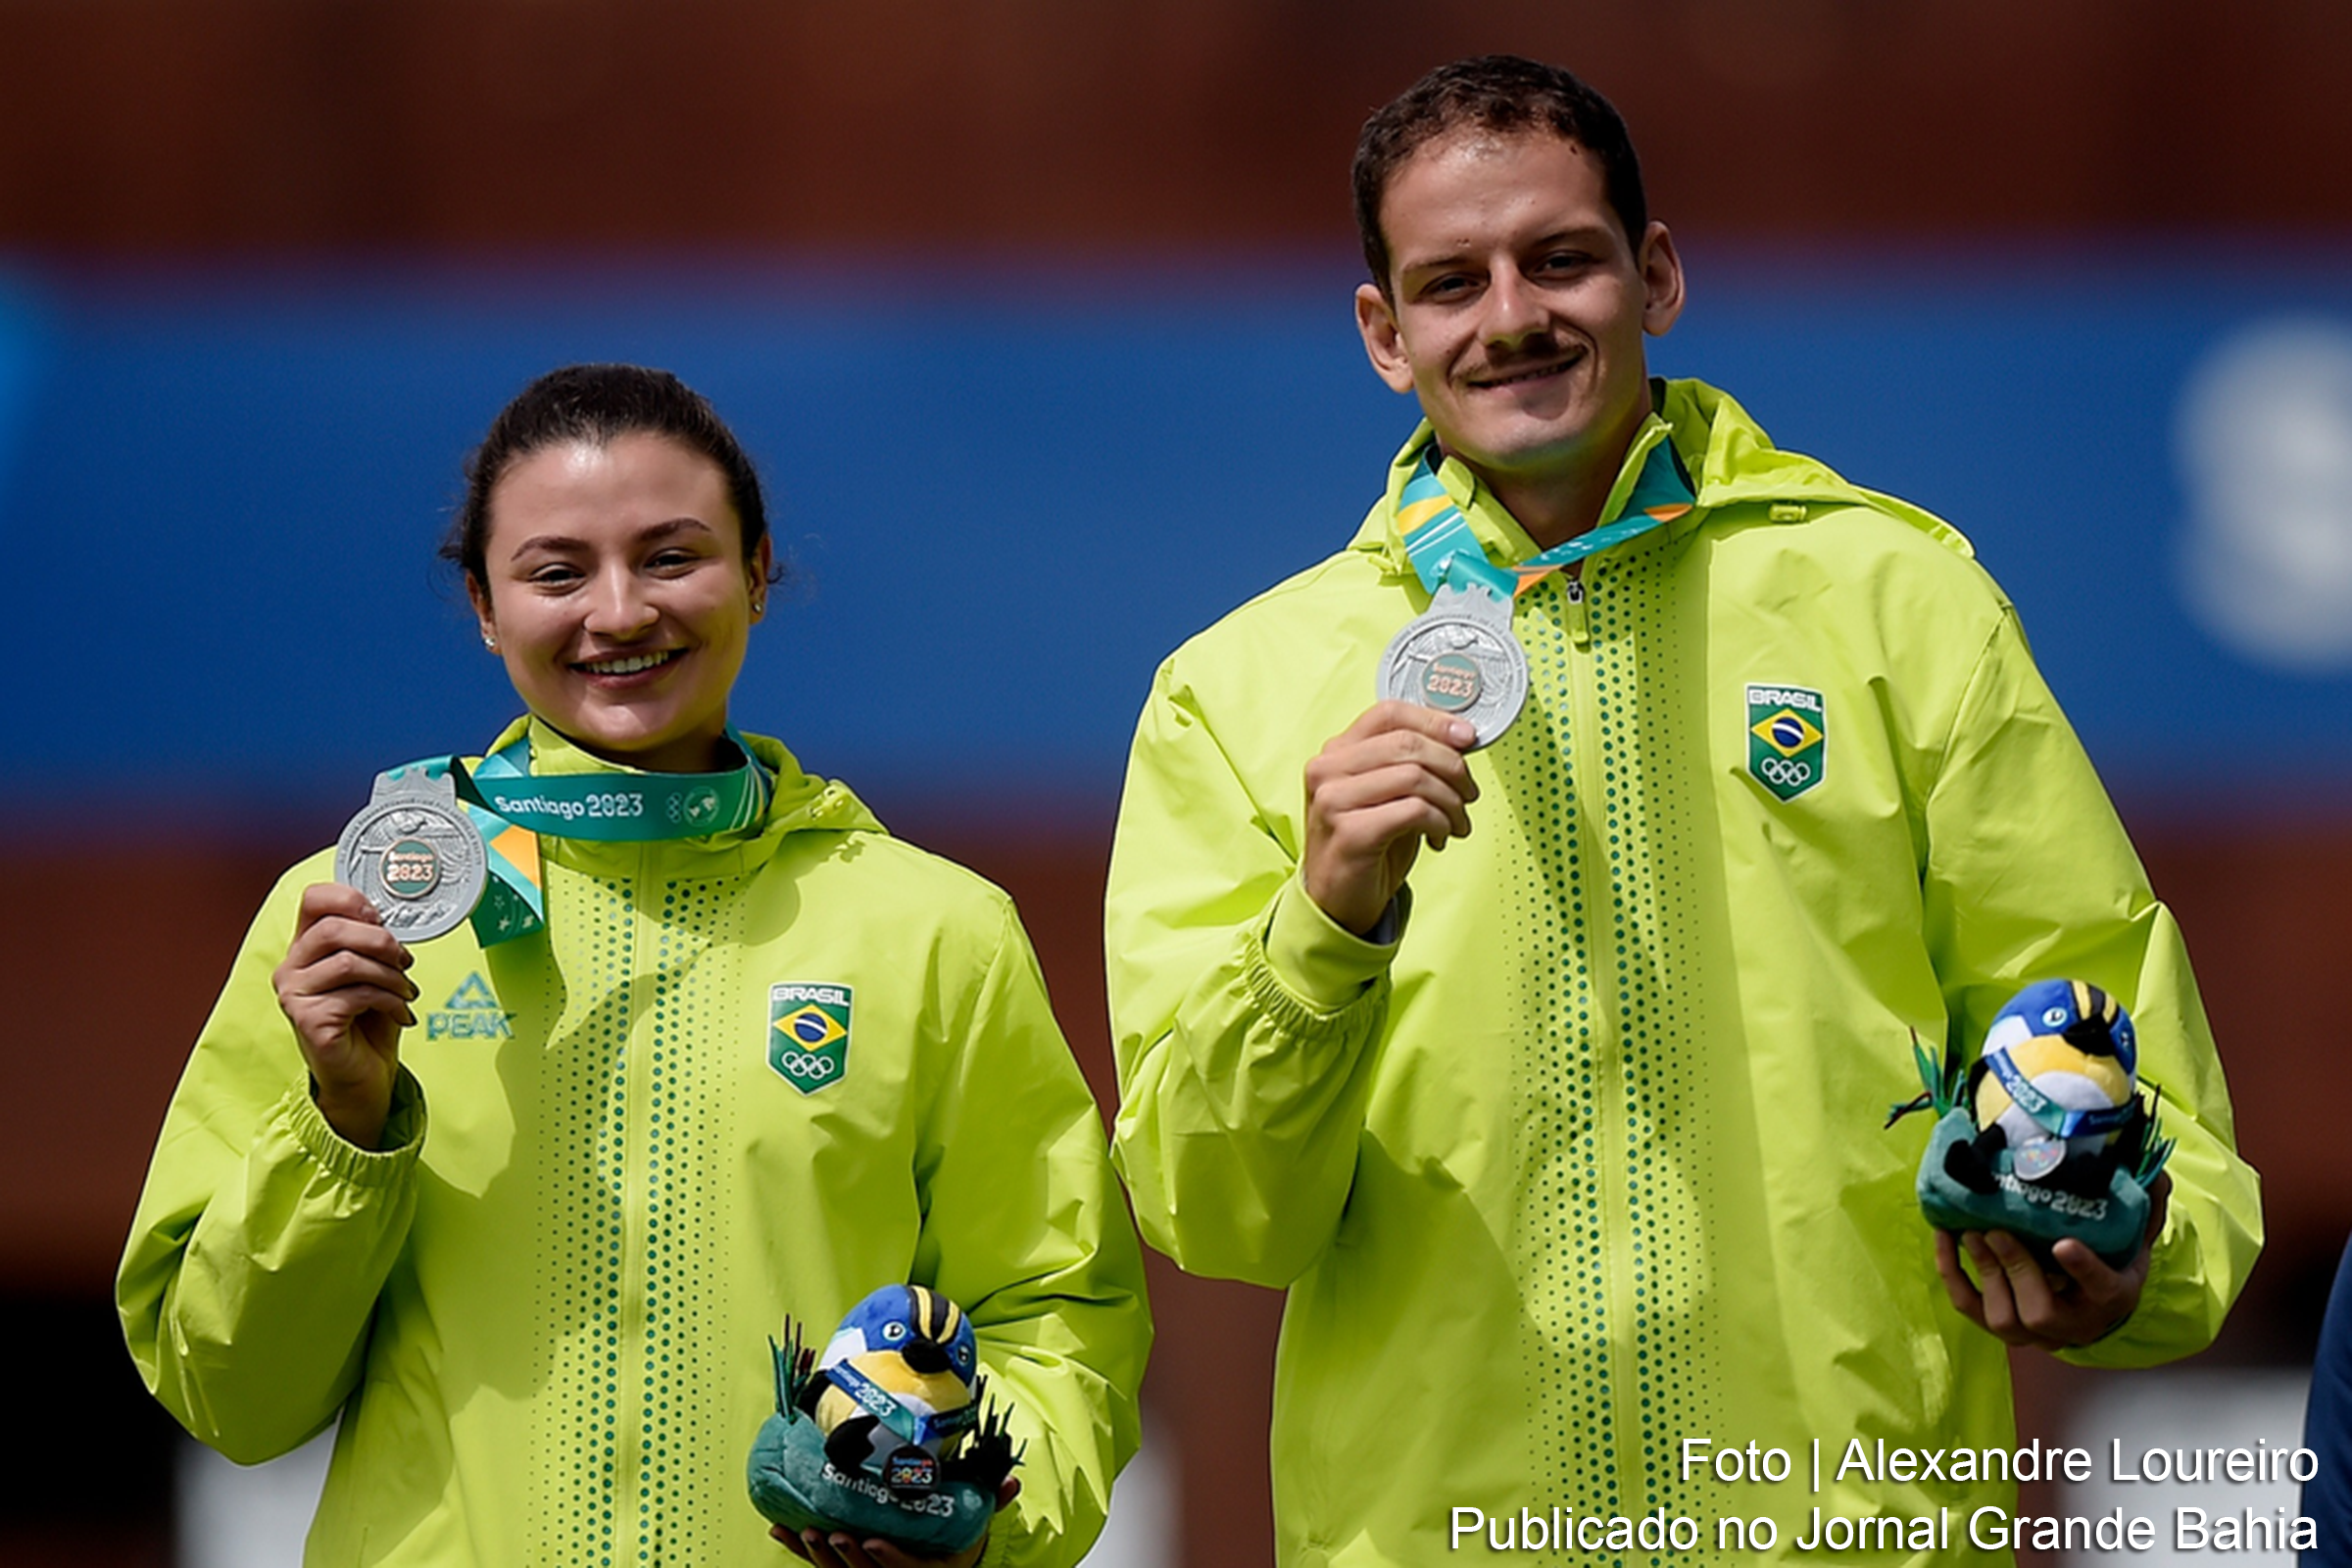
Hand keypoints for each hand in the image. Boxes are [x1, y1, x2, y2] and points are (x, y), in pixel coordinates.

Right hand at [271, 882, 417, 1149]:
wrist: (365, 1074)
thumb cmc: (370, 1021)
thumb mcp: (376, 972)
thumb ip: (374, 943)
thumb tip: (390, 920)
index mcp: (307, 947)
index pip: (314, 900)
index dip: (350, 899)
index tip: (379, 917)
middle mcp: (291, 968)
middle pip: (333, 928)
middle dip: (381, 941)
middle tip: (405, 961)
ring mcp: (294, 995)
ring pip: (347, 962)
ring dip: (390, 976)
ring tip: (406, 992)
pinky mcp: (307, 1020)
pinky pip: (356, 995)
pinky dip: (389, 1000)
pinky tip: (400, 1013)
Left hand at [772, 1478, 1019, 1567]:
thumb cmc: (952, 1545)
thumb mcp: (973, 1529)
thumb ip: (989, 1504)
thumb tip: (1014, 1479)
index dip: (888, 1560)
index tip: (870, 1541)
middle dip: (846, 1560)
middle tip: (833, 1534)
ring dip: (820, 1557)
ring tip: (805, 1533)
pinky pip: (821, 1566)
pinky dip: (800, 1550)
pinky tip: (781, 1530)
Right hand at [1301, 701, 1479, 935]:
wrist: (1336, 901)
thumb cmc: (1367, 845)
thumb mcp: (1386, 794)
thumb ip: (1410, 763)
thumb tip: (1459, 740)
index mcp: (1336, 752)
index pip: (1389, 713)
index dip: (1434, 720)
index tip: (1466, 737)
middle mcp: (1327, 770)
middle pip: (1407, 743)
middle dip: (1453, 766)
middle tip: (1470, 791)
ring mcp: (1333, 801)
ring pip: (1415, 776)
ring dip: (1452, 800)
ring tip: (1457, 821)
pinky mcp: (1350, 833)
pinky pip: (1415, 811)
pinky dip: (1440, 821)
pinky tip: (1440, 836)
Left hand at [1934, 1174, 2170, 1349]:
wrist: (2097, 1306)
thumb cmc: (2113, 1263)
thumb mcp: (2136, 1238)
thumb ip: (2146, 1207)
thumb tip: (2157, 1172)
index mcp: (2112, 1297)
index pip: (2101, 1288)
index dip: (2082, 1269)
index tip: (2064, 1244)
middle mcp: (2073, 1323)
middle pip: (2040, 1311)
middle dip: (2016, 1269)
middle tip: (1998, 1230)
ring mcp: (2034, 1331)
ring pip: (2003, 1318)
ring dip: (1984, 1273)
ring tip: (1972, 1234)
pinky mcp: (2002, 1324)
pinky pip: (1970, 1308)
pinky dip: (1952, 1276)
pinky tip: (1944, 1239)